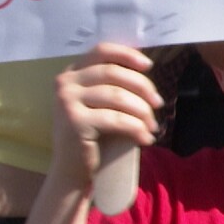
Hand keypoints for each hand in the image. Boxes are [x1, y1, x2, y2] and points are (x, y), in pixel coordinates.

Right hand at [49, 43, 161, 185]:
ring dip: (142, 111)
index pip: (101, 51)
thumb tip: (144, 66)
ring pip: (117, 97)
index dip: (127, 55)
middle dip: (141, 86)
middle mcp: (65, 84)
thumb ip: (110, 84)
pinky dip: (136, 128)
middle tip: (158, 103)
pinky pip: (115, 119)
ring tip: (153, 125)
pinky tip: (146, 138)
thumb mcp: (96, 103)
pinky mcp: (75, 123)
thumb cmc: (91, 136)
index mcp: (71, 73)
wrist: (70, 172)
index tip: (148, 65)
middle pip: (112, 73)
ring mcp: (67, 102)